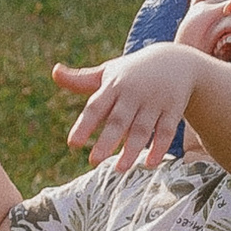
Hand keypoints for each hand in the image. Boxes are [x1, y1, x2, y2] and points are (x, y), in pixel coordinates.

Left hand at [54, 43, 205, 173]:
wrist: (175, 61)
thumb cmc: (132, 72)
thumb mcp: (108, 72)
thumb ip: (81, 79)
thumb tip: (54, 72)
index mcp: (114, 85)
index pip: (96, 107)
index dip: (84, 126)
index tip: (72, 144)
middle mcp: (133, 94)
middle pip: (119, 120)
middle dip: (107, 141)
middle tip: (93, 161)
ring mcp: (155, 101)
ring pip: (142, 128)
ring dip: (132, 149)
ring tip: (119, 169)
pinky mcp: (173, 108)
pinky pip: (166, 130)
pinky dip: (159, 147)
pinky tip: (150, 164)